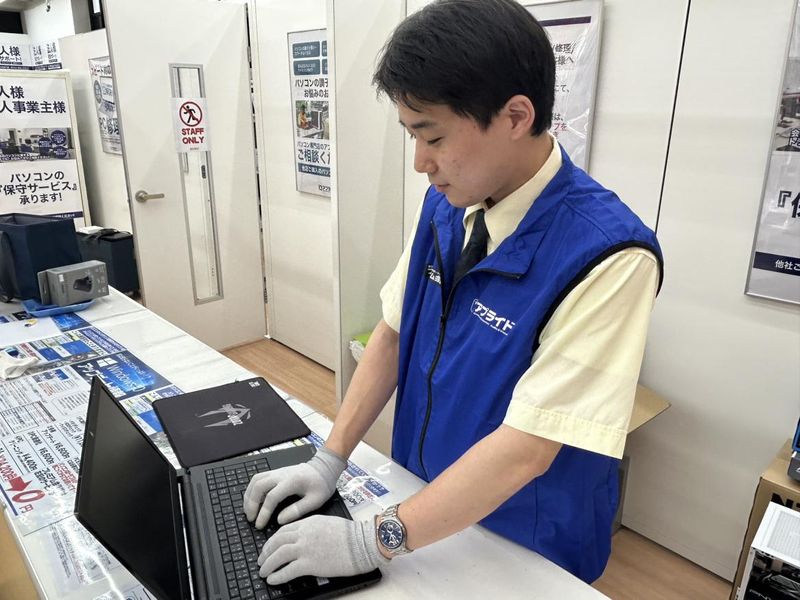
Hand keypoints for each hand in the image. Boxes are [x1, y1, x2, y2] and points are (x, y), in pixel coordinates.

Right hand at [242, 446, 345, 527]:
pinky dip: (252, 489)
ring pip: (256, 480)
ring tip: (249, 511)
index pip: (271, 497)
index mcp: (292, 481)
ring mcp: (278, 472)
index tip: (259, 524)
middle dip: (251, 504)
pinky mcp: (276, 472)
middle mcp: (282, 474)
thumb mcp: (315, 500)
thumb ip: (298, 510)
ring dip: (249, 496)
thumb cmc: (322, 484)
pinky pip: (259, 478)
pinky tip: (253, 501)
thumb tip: (280, 520)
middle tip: (251, 519)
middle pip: (258, 486)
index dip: (263, 512)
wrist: (324, 468)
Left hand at [257, 515, 388, 583]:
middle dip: (266, 553)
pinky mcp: (310, 564)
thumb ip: (311, 528)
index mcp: (307, 523)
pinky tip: (273, 580)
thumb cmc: (350, 534)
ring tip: (263, 572)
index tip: (268, 548)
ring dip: (268, 565)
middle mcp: (303, 534)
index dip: (272, 541)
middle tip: (261, 560)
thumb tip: (300, 537)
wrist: (362, 543)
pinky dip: (277, 576)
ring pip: (278, 556)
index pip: (282, 531)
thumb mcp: (327, 522)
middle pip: (276, 542)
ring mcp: (306, 549)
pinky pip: (287, 571)